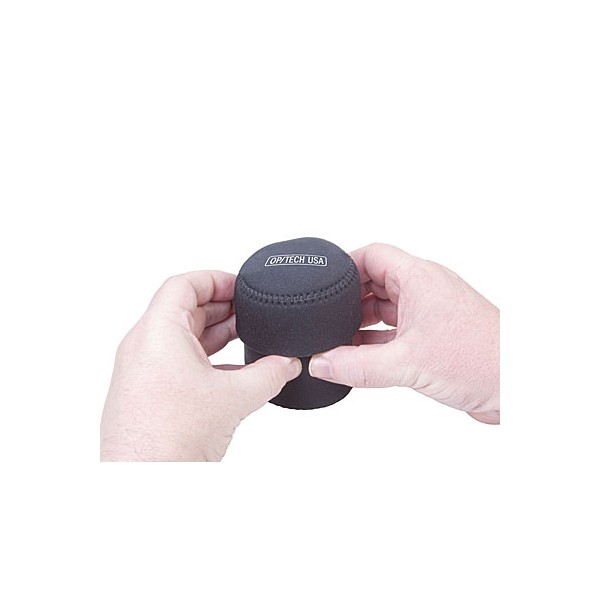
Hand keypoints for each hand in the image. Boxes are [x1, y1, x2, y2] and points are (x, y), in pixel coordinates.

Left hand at [100, 271, 301, 460]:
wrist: (144, 486)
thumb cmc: (171, 440)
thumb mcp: (235, 398)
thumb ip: (270, 374)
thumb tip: (288, 363)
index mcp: (157, 333)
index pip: (183, 284)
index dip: (216, 279)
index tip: (241, 287)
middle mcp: (142, 347)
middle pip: (183, 309)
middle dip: (221, 308)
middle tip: (251, 312)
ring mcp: (141, 371)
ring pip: (181, 337)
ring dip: (214, 334)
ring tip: (245, 337)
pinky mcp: (146, 393)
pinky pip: (176, 362)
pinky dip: (204, 358)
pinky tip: (232, 372)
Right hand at [309, 244, 498, 422]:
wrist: (523, 386)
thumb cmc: (483, 359)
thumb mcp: (408, 363)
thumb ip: (358, 366)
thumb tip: (321, 363)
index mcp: (420, 278)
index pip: (372, 254)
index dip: (345, 266)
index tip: (322, 285)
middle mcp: (425, 290)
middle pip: (376, 282)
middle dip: (349, 301)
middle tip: (326, 319)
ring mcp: (430, 314)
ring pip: (386, 309)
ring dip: (363, 324)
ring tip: (338, 341)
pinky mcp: (435, 338)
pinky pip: (396, 332)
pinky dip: (377, 342)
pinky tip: (360, 358)